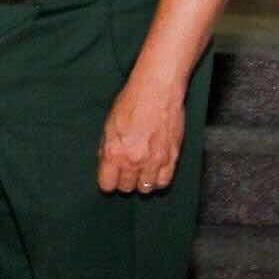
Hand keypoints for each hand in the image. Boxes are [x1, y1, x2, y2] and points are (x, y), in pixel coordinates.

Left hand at [96, 72, 186, 194]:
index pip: (107, 185)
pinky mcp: (172, 158)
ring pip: (146, 188)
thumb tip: (106, 163)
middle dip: (124, 181)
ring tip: (140, 171)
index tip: (109, 177)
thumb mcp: (108, 125)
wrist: (157, 91)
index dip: (107, 182)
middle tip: (125, 171)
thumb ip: (106, 148)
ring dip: (141, 182)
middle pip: (126, 188)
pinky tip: (154, 172)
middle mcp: (134, 161)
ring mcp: (155, 161)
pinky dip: (158, 180)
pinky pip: (164, 181)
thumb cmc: (131, 103)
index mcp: (114, 153)